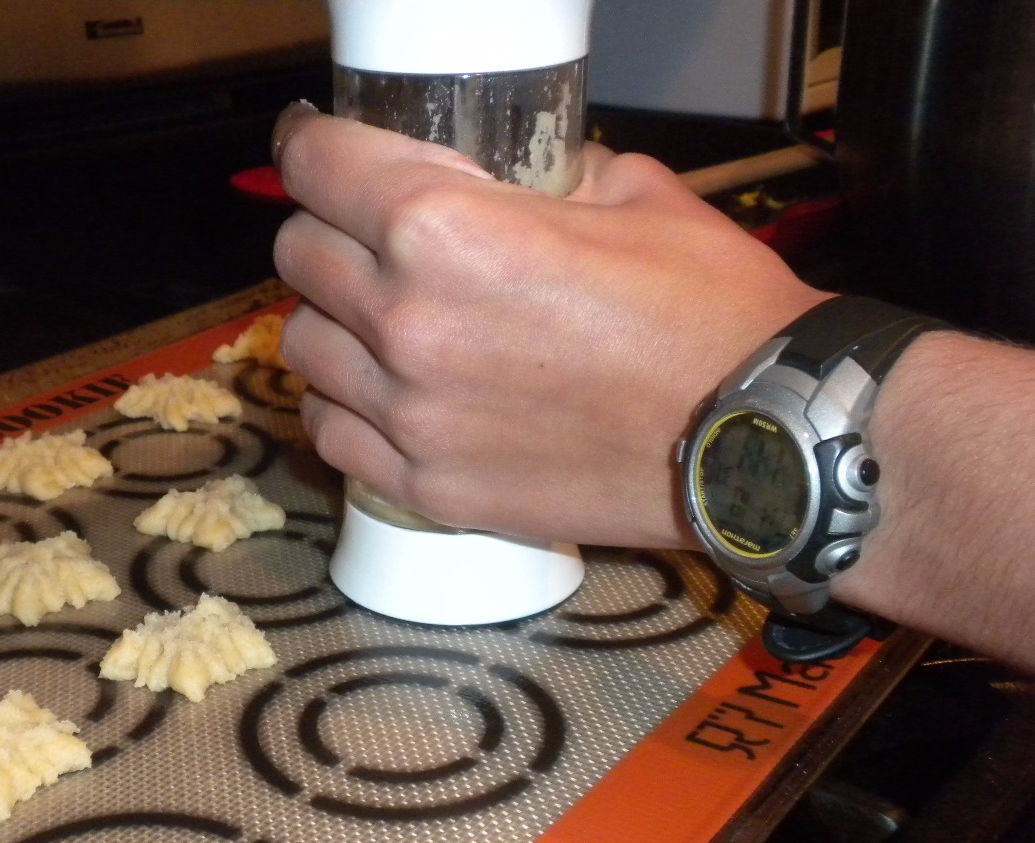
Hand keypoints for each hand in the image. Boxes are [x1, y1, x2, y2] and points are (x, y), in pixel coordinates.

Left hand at [271, 103, 828, 548]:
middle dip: (325, 229)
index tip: (317, 148)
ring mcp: (408, 413)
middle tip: (365, 234)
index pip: (315, 164)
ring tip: (379, 320)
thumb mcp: (633, 196)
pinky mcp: (424, 485)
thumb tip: (520, 180)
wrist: (758, 441)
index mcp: (443, 229)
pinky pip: (331, 432)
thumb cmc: (710, 315)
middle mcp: (404, 320)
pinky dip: (344, 406)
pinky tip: (384, 394)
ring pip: (302, 346)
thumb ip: (549, 176)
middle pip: (296, 254)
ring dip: (332, 321)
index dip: (312, 145)